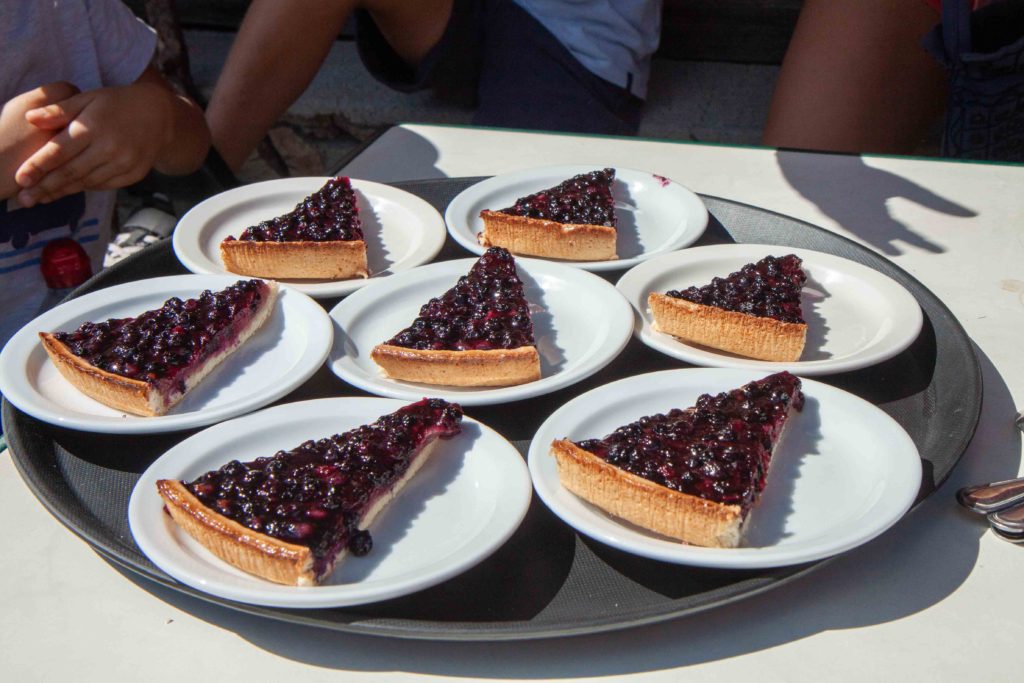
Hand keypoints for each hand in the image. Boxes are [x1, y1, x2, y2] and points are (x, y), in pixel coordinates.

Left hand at [14, 80, 174, 206]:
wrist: (160, 115)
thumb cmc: (117, 103)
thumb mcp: (88, 98)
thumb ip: (59, 110)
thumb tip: (30, 118)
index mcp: (94, 126)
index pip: (59, 151)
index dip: (38, 166)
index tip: (20, 179)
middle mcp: (109, 147)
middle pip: (71, 172)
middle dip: (45, 187)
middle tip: (25, 199)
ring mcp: (124, 163)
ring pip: (87, 182)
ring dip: (62, 191)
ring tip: (42, 198)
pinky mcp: (134, 174)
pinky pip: (104, 185)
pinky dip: (85, 188)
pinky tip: (69, 189)